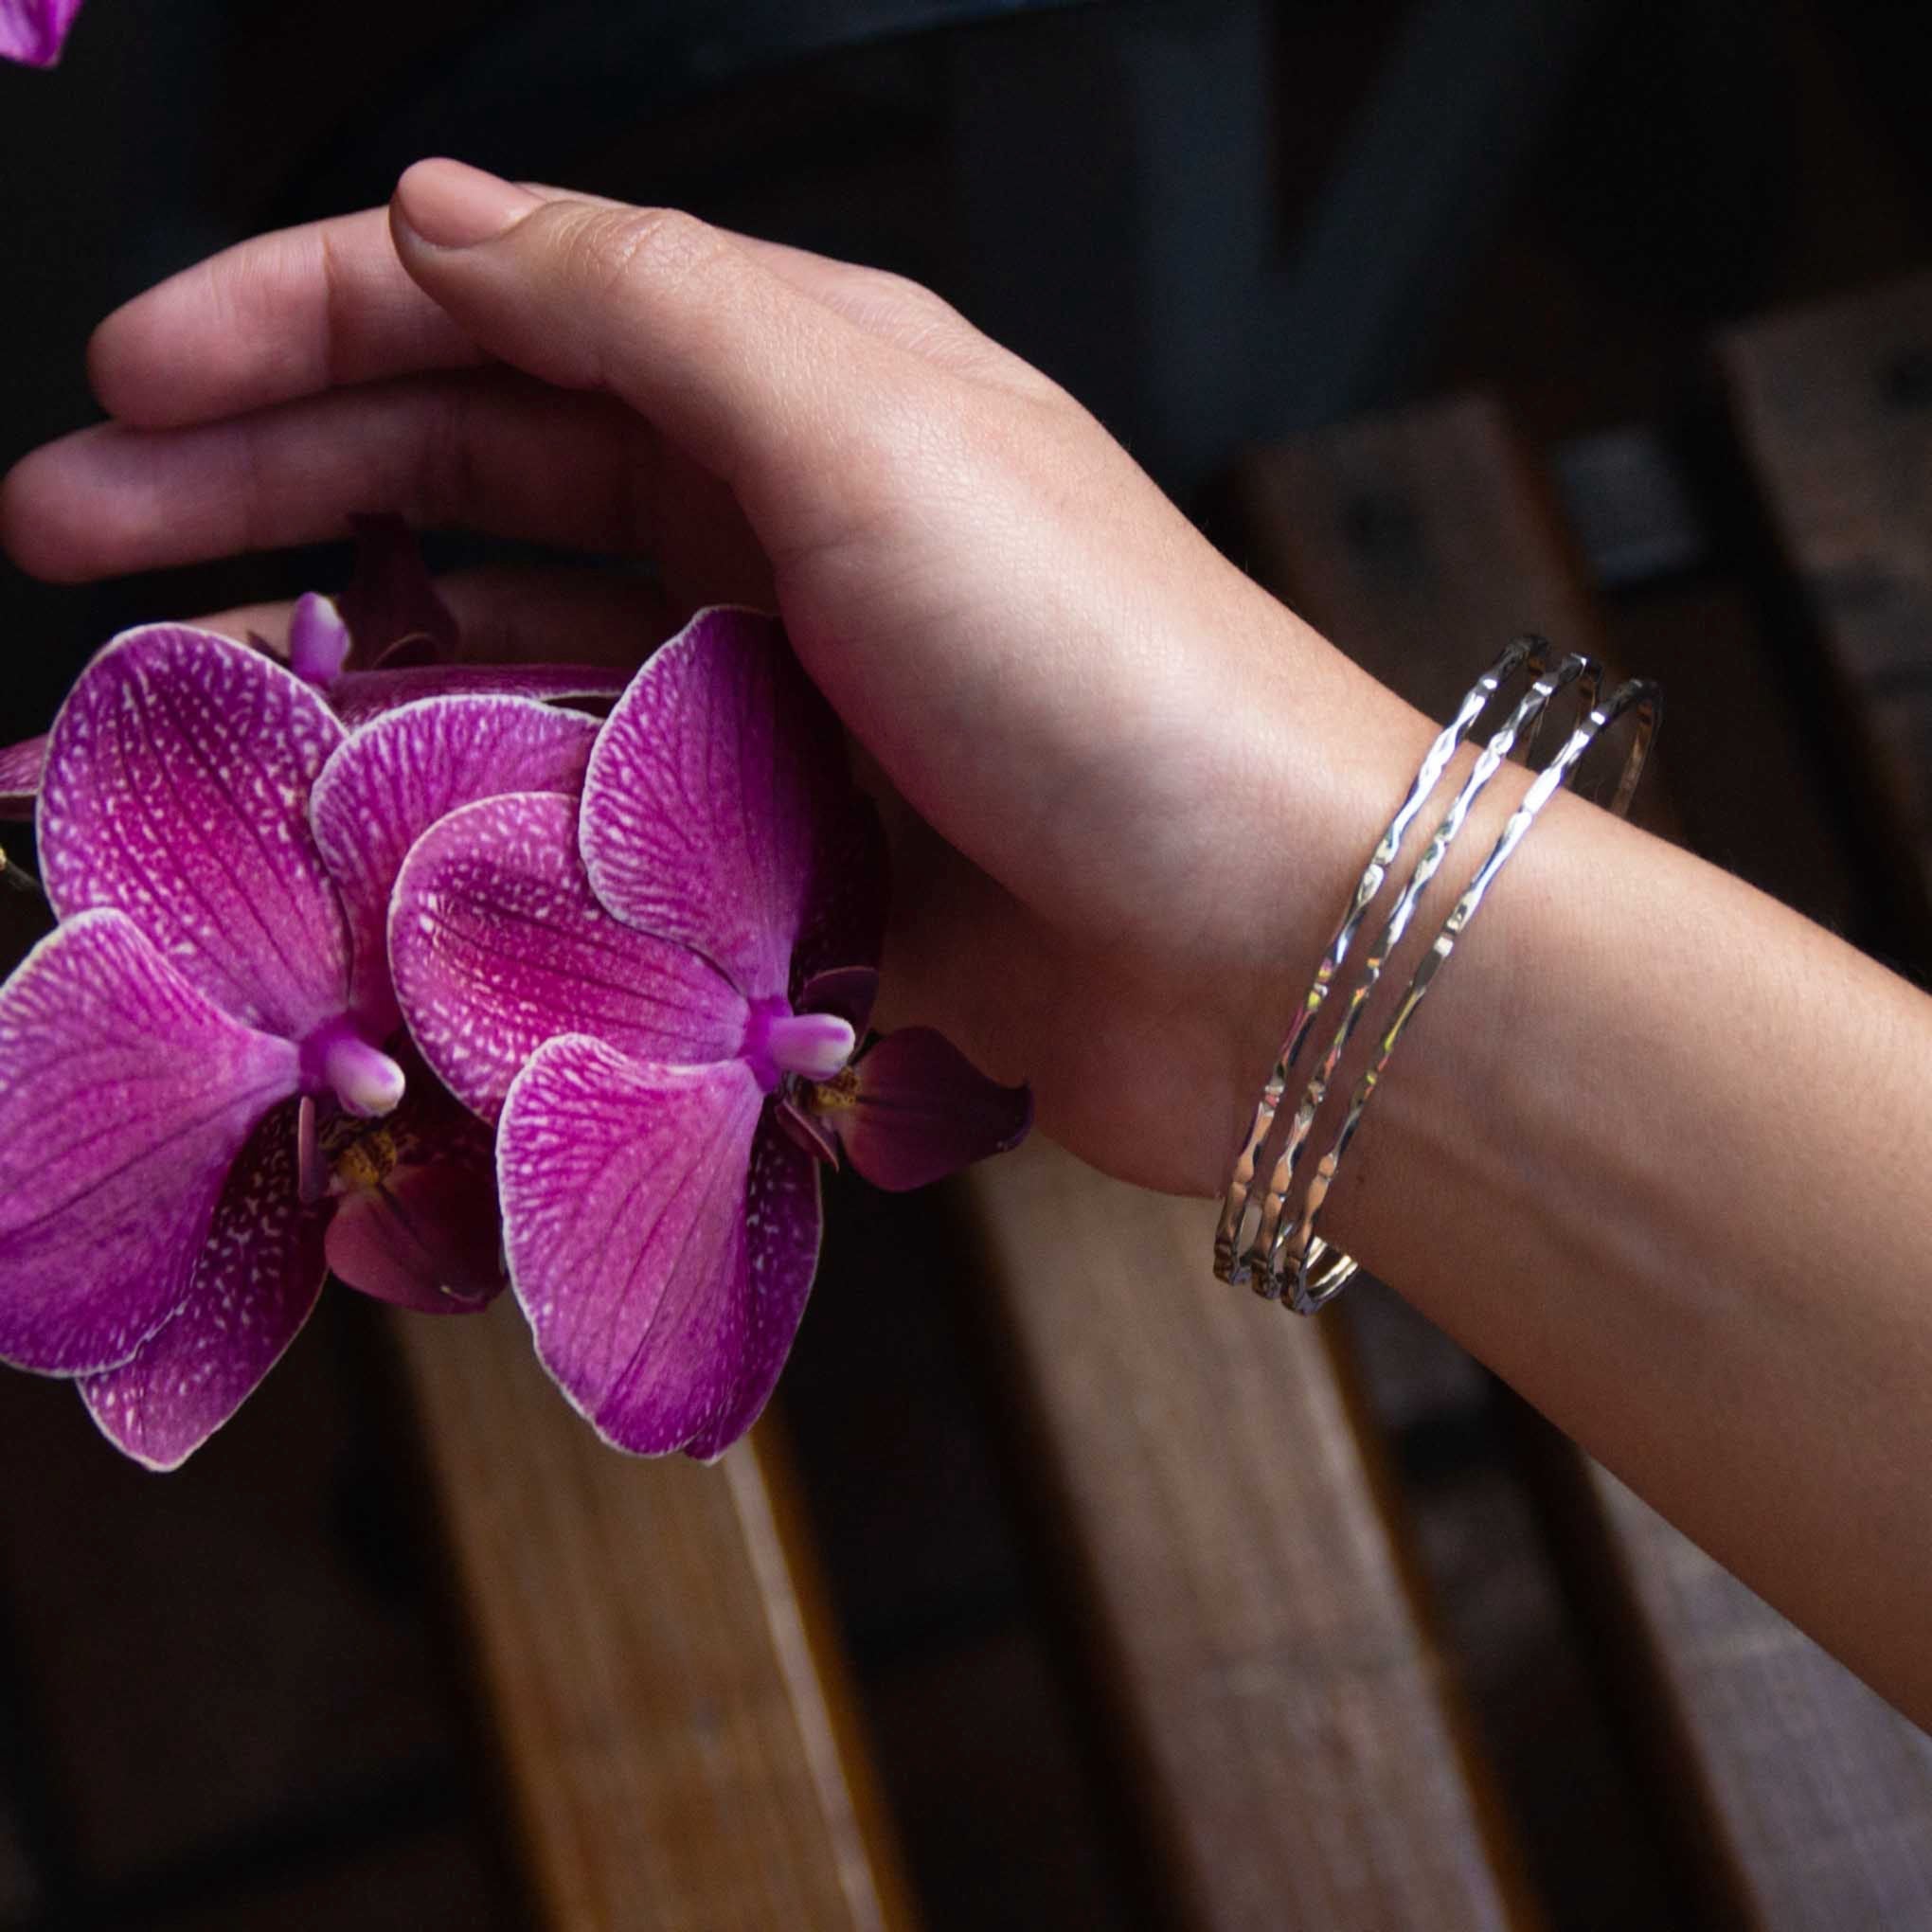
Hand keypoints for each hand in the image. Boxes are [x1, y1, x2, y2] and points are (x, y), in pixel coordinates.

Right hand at [1, 159, 1426, 1192]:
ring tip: (164, 699)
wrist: (1267, 942)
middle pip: (474, 481)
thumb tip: (438, 212)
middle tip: (67, 535)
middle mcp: (779, 530)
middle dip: (263, 492)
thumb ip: (646, 304)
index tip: (126, 384)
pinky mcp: (785, 859)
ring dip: (340, 669)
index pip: (500, 314)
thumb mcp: (864, 420)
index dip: (299, 327)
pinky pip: (589, 823)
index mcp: (797, 384)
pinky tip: (356, 833)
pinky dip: (468, 822)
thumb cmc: (1105, 672)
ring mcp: (774, 703)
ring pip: (511, 658)